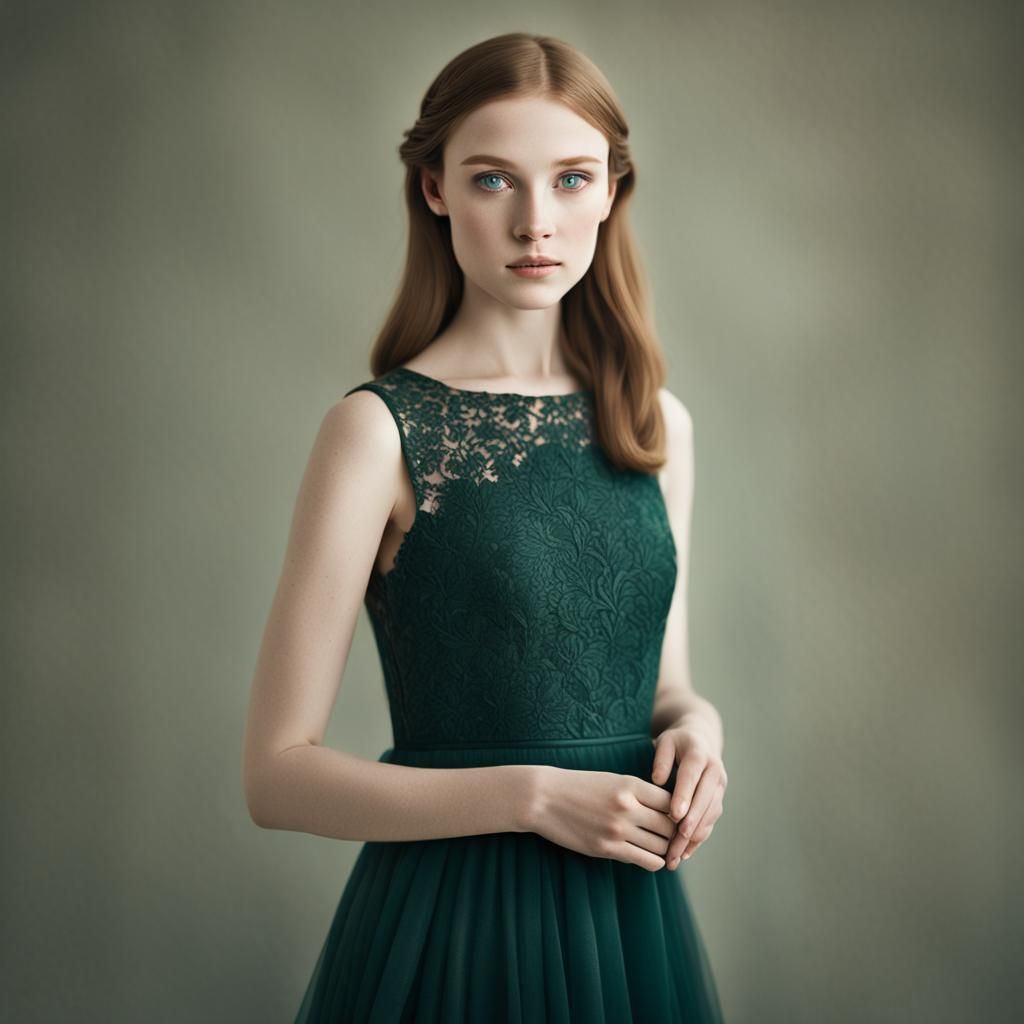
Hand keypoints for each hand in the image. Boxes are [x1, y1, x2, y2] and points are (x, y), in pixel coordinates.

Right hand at [525, 765, 677, 871]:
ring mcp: (617, 829)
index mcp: (631, 785)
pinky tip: (650, 858)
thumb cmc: (579, 787)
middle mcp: (628, 807)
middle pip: (671, 826)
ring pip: (661, 847)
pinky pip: (645, 860)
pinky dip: (654, 862)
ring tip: (665, 850)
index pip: (672, 802)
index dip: (679, 812)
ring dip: (666, 850)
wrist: (544, 798)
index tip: (678, 818)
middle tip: (677, 839)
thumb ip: (639, 793)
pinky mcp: (606, 848)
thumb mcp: (612, 780)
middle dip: (677, 834)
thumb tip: (668, 811)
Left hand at [650, 724, 726, 868]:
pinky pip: (710, 823)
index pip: (692, 778)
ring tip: (674, 857)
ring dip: (693, 839)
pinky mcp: (718, 801)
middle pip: (703, 803)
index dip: (684, 797)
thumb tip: (657, 779)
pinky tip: (684, 854)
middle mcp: (715, 773)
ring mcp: (719, 788)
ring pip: (708, 817)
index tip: (674, 817)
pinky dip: (698, 839)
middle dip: (689, 826)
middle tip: (673, 846)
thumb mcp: (665, 741)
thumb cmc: (676, 742)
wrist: (701, 740)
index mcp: (700, 755)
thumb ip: (661, 758)